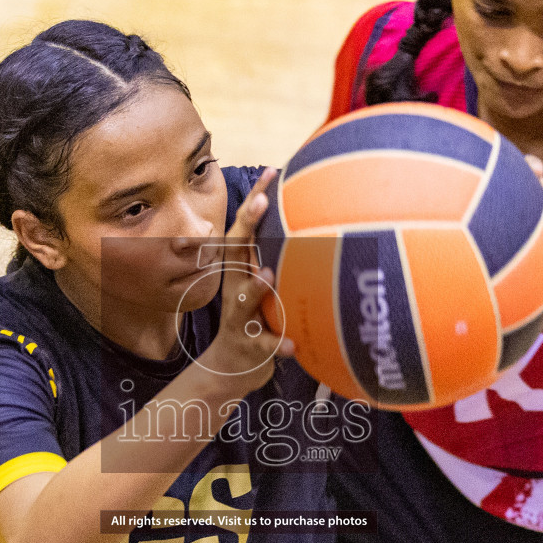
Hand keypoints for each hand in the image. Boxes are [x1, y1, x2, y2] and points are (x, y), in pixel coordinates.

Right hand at [197, 169, 293, 393]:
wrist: (230, 368)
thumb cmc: (253, 319)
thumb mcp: (260, 287)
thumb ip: (276, 261)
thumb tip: (312, 229)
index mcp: (239, 272)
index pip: (243, 230)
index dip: (254, 202)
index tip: (270, 174)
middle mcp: (234, 289)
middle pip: (235, 252)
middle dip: (247, 226)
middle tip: (262, 202)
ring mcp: (239, 318)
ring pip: (244, 300)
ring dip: (256, 286)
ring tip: (269, 274)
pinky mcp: (249, 347)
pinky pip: (264, 345)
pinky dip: (277, 345)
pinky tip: (292, 345)